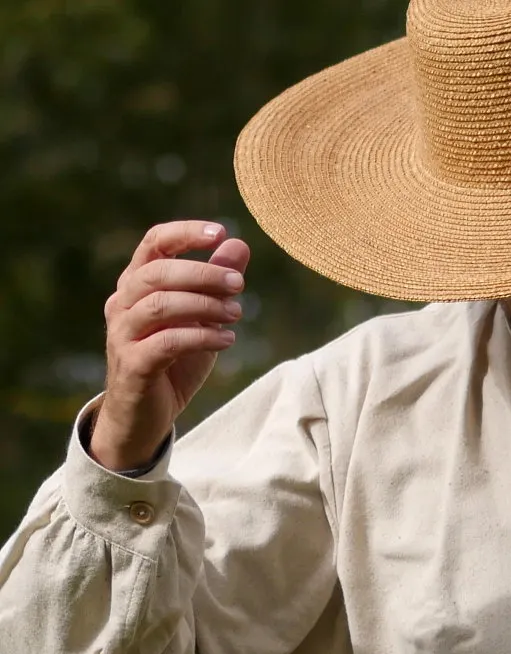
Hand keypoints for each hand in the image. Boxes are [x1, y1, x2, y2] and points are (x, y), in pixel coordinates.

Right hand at [94, 221, 250, 470]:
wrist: (144, 416)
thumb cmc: (173, 362)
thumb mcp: (201, 319)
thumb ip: (216, 284)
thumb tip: (239, 245)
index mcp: (136, 285)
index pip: (154, 243)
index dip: (185, 233)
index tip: (221, 231)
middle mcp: (123, 304)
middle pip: (157, 273)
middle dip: (202, 273)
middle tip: (239, 284)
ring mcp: (123, 334)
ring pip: (160, 306)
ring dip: (204, 305)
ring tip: (238, 313)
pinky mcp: (133, 365)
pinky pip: (167, 343)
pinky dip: (200, 337)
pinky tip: (227, 339)